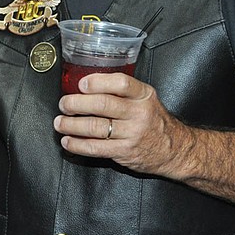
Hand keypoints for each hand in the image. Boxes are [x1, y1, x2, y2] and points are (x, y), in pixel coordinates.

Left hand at [53, 72, 190, 177]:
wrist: (174, 149)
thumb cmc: (153, 120)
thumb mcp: (146, 98)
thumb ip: (123, 91)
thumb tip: (87, 84)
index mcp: (143, 95)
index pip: (121, 83)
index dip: (98, 82)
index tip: (80, 84)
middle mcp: (138, 113)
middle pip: (103, 105)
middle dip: (77, 104)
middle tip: (64, 104)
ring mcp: (132, 134)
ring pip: (95, 127)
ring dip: (72, 125)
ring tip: (60, 122)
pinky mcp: (125, 152)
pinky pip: (96, 148)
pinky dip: (78, 145)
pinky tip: (68, 141)